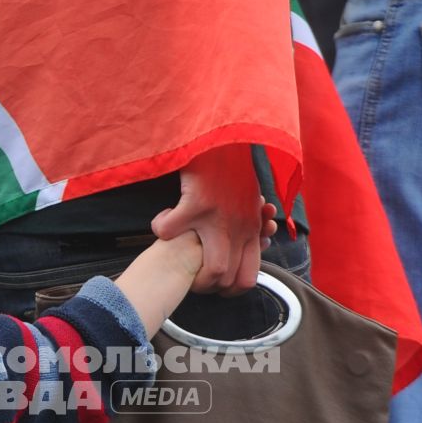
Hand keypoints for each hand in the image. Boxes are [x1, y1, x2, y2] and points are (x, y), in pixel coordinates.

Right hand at [152, 145, 271, 293]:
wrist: (226, 133)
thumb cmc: (234, 165)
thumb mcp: (252, 198)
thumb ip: (253, 221)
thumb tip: (261, 236)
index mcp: (251, 229)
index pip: (247, 278)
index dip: (226, 289)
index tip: (211, 280)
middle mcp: (239, 228)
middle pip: (226, 280)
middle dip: (202, 284)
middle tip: (186, 270)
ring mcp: (218, 218)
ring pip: (208, 269)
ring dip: (186, 270)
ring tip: (174, 254)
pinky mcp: (195, 203)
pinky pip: (169, 232)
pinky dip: (160, 228)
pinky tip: (163, 217)